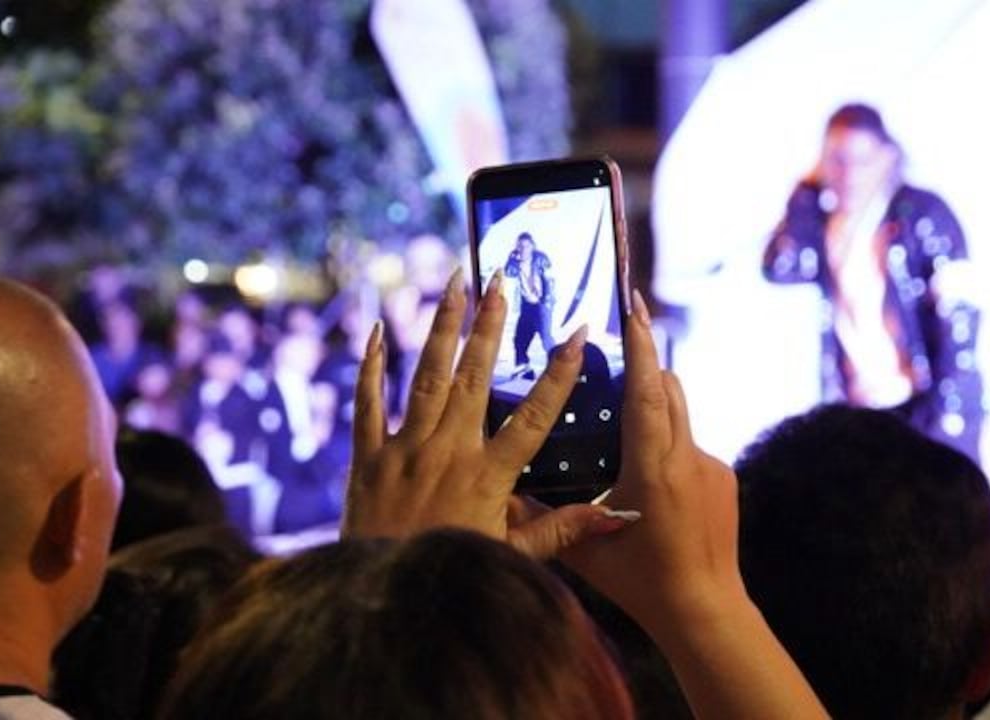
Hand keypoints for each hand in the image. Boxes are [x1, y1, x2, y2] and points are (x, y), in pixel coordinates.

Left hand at [342, 268, 633, 557]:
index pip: (534, 416)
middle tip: (500, 280)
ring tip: (454, 285)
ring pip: (427, 377)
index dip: (559, 373)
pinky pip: (368, 402)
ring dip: (442, 327)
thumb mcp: (513, 560)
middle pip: (474, 377)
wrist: (381, 602)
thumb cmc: (452, 579)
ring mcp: (405, 450)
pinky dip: (372, 365)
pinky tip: (378, 330)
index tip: (578, 333)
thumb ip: (564, 531)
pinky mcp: (368, 457)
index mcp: (488, 476)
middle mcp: (448, 452)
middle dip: (490, 325)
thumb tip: (621, 515)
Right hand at [561, 289, 743, 633]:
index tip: (634, 306)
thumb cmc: (642, 585)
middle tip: (611, 350)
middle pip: (669, 388)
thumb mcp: (584, 553)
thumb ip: (545, 519)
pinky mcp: (723, 479)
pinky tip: (644, 481)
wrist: (706, 612)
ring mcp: (712, 467)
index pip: (649, 393)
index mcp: (655, 469)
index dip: (641, 346)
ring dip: (650, 409)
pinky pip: (689, 445)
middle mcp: (689, 458)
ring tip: (616, 427)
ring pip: (679, 416)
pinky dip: (664, 447)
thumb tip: (500, 496)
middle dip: (643, 364)